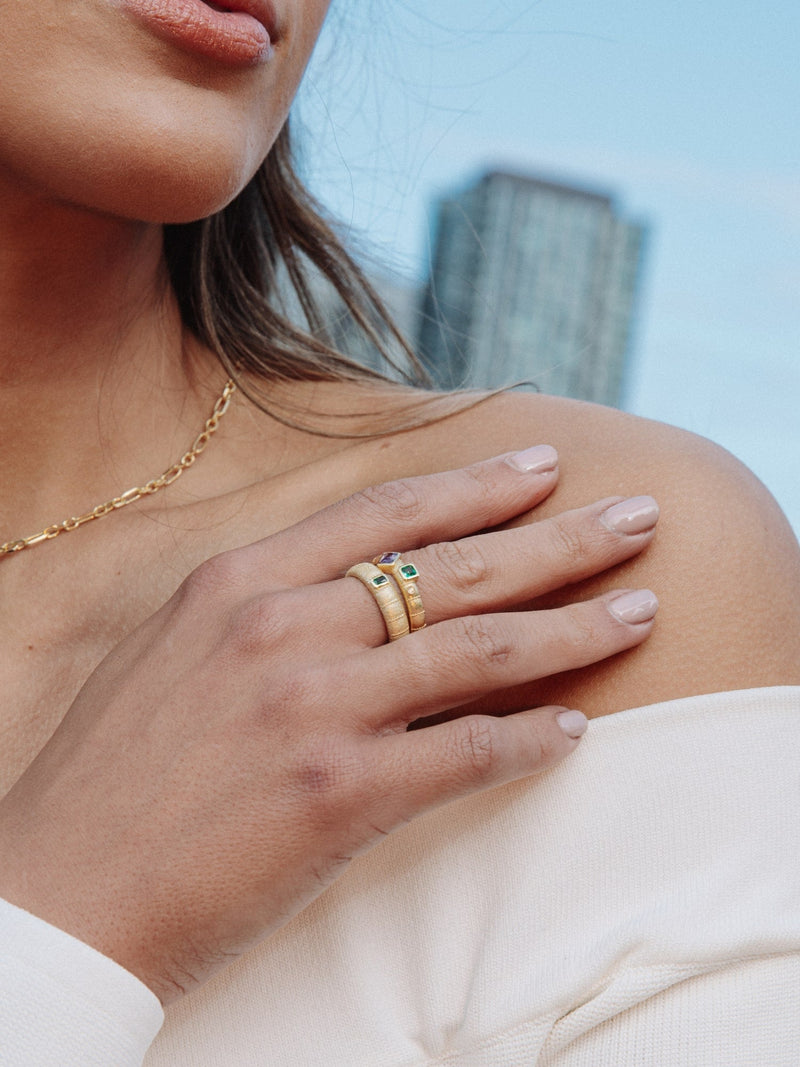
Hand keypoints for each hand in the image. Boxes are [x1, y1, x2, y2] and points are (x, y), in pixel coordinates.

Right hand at [0, 447, 658, 1002]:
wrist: (63, 890)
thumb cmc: (114, 769)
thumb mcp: (176, 648)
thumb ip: (267, 604)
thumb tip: (361, 585)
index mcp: (239, 582)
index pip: (386, 513)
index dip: (477, 486)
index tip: (545, 466)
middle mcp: (283, 629)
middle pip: (456, 568)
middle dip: (561, 538)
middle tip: (638, 518)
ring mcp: (314, 709)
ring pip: (480, 650)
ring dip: (574, 628)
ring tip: (641, 610)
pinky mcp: (339, 795)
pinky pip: (467, 752)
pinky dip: (531, 739)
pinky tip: (575, 730)